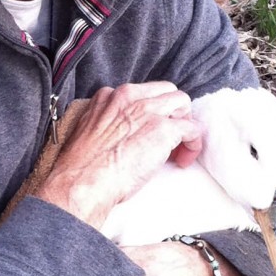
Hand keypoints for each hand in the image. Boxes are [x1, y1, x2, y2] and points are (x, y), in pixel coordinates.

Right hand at [33, 83, 202, 230]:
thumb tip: (125, 135)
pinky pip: (192, 128)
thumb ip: (109, 123)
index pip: (144, 93)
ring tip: (177, 150)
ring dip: (184, 125)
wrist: (83, 182)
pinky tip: (183, 159)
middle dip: (172, 114)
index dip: (152, 113)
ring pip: (182, 104)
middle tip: (168, 141)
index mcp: (111, 97)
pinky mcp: (164, 129)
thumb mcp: (91, 131)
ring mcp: (149, 111)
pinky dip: (193, 144)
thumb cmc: (82, 168)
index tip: (149, 131)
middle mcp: (131, 97)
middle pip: (167, 93)